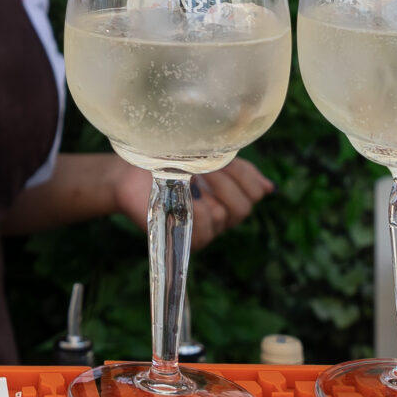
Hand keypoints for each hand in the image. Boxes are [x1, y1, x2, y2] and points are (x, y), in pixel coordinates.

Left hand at [109, 157, 273, 249]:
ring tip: (191, 177)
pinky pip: (205, 230)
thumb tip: (270, 187)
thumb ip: (234, 168)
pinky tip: (184, 197)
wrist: (127, 176)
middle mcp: (221, 215)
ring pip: (224, 217)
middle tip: (207, 166)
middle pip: (244, 207)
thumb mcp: (201, 157)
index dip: (246, 176)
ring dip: (208, 192)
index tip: (225, 158)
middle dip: (227, 182)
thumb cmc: (163, 163)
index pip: (256, 192)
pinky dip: (196, 211)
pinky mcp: (188, 239)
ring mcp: (206, 229)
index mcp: (229, 194)